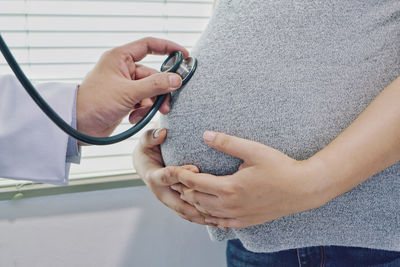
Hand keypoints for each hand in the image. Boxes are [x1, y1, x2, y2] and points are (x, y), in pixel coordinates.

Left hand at [76, 37, 187, 140]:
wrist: (78, 126)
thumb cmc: (95, 103)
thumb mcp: (128, 93)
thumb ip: (155, 85)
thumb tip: (176, 79)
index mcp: (120, 58)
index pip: (149, 45)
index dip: (168, 48)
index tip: (184, 55)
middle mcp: (123, 69)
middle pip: (153, 74)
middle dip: (160, 90)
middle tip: (166, 103)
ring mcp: (124, 85)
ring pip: (150, 90)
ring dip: (151, 103)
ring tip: (146, 113)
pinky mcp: (125, 100)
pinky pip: (142, 101)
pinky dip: (142, 110)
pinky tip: (134, 118)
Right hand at [133, 128, 213, 225]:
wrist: (145, 164)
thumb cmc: (147, 149)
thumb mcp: (146, 141)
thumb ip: (152, 136)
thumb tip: (162, 132)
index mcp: (154, 177)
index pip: (166, 177)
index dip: (180, 173)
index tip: (195, 168)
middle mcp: (162, 193)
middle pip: (179, 203)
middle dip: (196, 205)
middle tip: (214, 205)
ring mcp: (170, 201)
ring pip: (186, 213)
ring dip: (203, 217)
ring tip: (221, 220)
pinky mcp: (178, 204)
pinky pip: (191, 215)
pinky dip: (205, 219)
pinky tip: (221, 223)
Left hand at [169, 131, 326, 228]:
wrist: (303, 189)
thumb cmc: (280, 167)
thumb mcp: (253, 150)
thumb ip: (227, 143)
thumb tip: (206, 134)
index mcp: (229, 188)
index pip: (195, 183)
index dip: (180, 175)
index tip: (171, 169)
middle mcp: (230, 205)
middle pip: (196, 200)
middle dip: (184, 189)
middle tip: (179, 178)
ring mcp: (237, 216)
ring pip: (205, 213)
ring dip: (194, 203)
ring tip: (188, 191)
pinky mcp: (245, 221)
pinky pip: (220, 223)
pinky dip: (208, 216)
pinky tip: (206, 210)